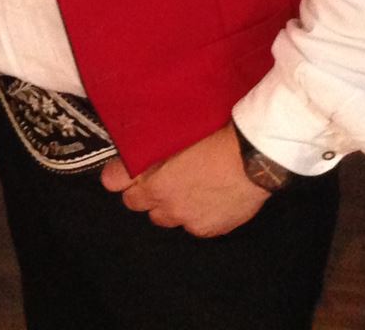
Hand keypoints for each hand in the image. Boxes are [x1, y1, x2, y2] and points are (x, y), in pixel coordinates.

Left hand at [98, 123, 269, 236]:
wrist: (252, 158)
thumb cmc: (214, 138)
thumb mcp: (170, 135)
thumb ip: (144, 149)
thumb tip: (127, 151)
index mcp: (152, 181)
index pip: (113, 183)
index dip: (119, 175)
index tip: (123, 170)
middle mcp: (166, 205)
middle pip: (137, 204)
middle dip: (144, 192)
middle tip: (158, 179)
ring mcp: (188, 220)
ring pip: (165, 218)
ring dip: (169, 206)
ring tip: (185, 189)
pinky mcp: (209, 229)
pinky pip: (192, 226)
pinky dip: (195, 216)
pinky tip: (206, 199)